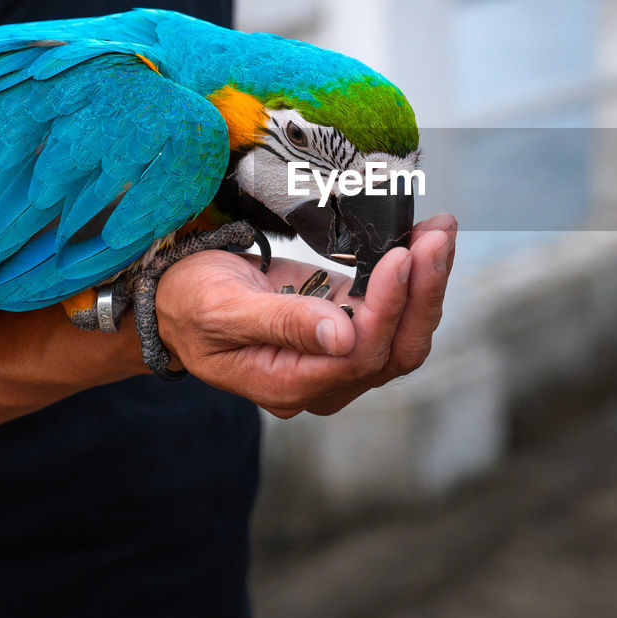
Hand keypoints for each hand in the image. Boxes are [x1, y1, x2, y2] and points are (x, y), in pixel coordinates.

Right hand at [153, 214, 456, 417]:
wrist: (177, 300)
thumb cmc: (191, 304)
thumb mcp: (223, 310)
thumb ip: (282, 325)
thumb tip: (342, 338)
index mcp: (289, 385)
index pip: (358, 356)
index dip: (386, 308)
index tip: (400, 256)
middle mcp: (323, 380)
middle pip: (395, 350)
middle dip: (422, 294)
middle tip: (437, 239)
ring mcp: (339, 356)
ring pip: (403, 333)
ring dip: (427, 282)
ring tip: (440, 232)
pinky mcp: (348, 325)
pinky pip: (394, 311)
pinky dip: (415, 276)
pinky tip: (425, 238)